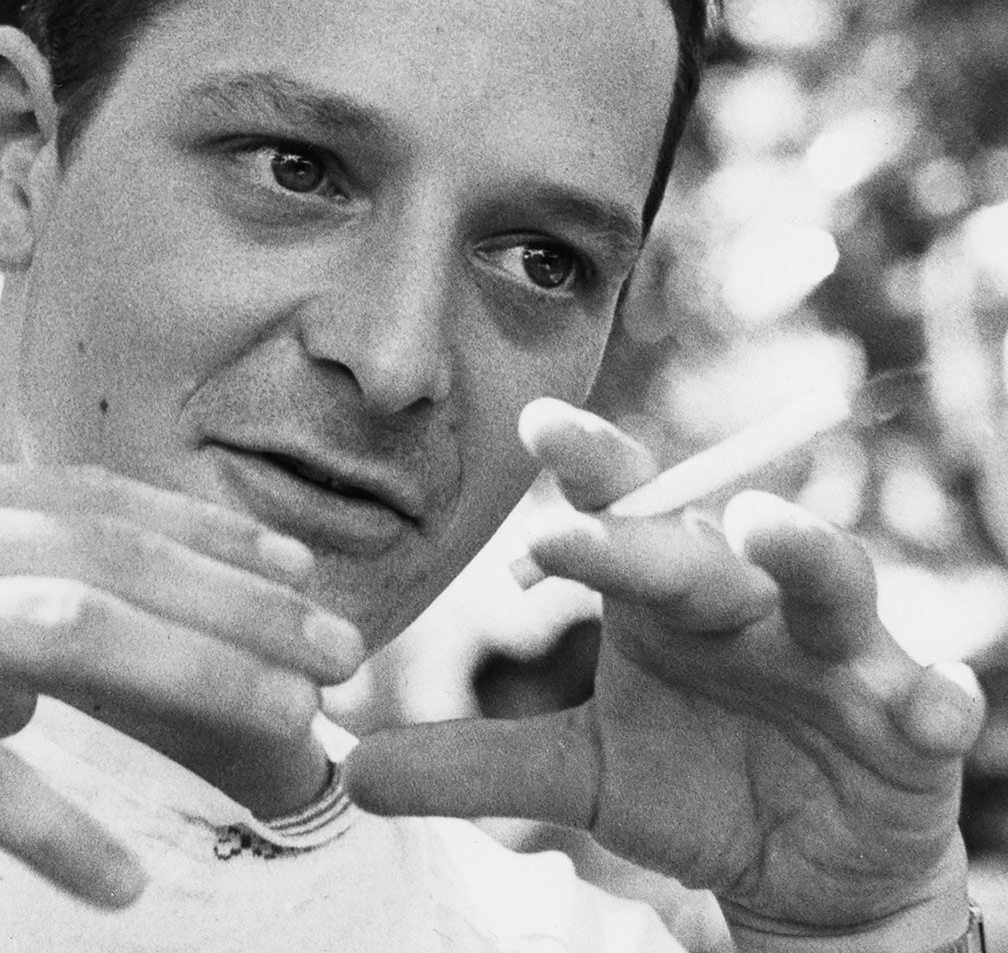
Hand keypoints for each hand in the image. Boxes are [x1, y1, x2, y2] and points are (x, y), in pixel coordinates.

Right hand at [0, 463, 363, 924]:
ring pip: (69, 634)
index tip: (287, 556)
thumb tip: (29, 688)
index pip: (80, 499)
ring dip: (196, 679)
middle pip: (103, 555)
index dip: (195, 525)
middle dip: (235, 598)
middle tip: (340, 643)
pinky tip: (123, 886)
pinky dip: (58, 832)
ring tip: (292, 732)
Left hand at [346, 399, 984, 948]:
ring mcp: (835, 656)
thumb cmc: (693, 787)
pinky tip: (933, 704)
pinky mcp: (910, 721)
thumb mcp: (580, 778)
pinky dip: (938, 697)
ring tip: (768, 527)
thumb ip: (477, 766)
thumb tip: (350, 770)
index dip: (587, 466)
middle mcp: (749, 604)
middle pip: (703, 550)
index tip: (531, 422)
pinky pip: (933, 699)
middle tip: (587, 521)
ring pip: (832, 584)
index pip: (624, 512)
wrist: (800, 867)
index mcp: (664, 600)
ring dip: (807, 554)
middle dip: (651, 533)